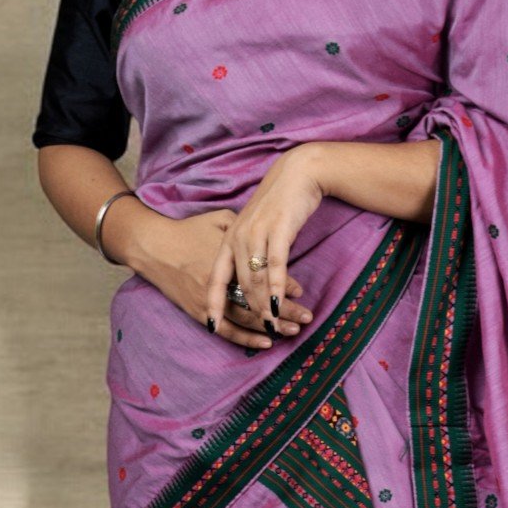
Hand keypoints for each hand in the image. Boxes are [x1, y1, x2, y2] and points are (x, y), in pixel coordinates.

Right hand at [118, 204, 313, 351]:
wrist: (152, 244)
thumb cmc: (188, 230)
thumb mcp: (220, 220)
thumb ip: (246, 228)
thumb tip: (271, 236)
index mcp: (228, 256)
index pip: (261, 275)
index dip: (282, 284)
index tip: (302, 291)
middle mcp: (219, 279)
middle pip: (258, 300)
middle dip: (285, 311)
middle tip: (307, 317)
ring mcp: (207, 298)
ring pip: (246, 318)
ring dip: (271, 326)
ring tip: (293, 331)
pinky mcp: (197, 310)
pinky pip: (226, 329)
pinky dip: (246, 337)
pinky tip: (265, 342)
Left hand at [203, 145, 327, 346]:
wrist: (296, 174)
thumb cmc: (278, 202)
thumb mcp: (255, 225)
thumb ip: (247, 247)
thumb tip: (250, 274)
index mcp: (230, 239)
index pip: (217, 277)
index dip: (213, 302)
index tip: (211, 324)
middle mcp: (239, 238)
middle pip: (240, 284)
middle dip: (249, 311)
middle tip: (261, 333)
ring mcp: (257, 235)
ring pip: (257, 279)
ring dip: (265, 305)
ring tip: (273, 326)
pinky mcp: (277, 231)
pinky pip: (275, 266)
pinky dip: (276, 288)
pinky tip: (279, 305)